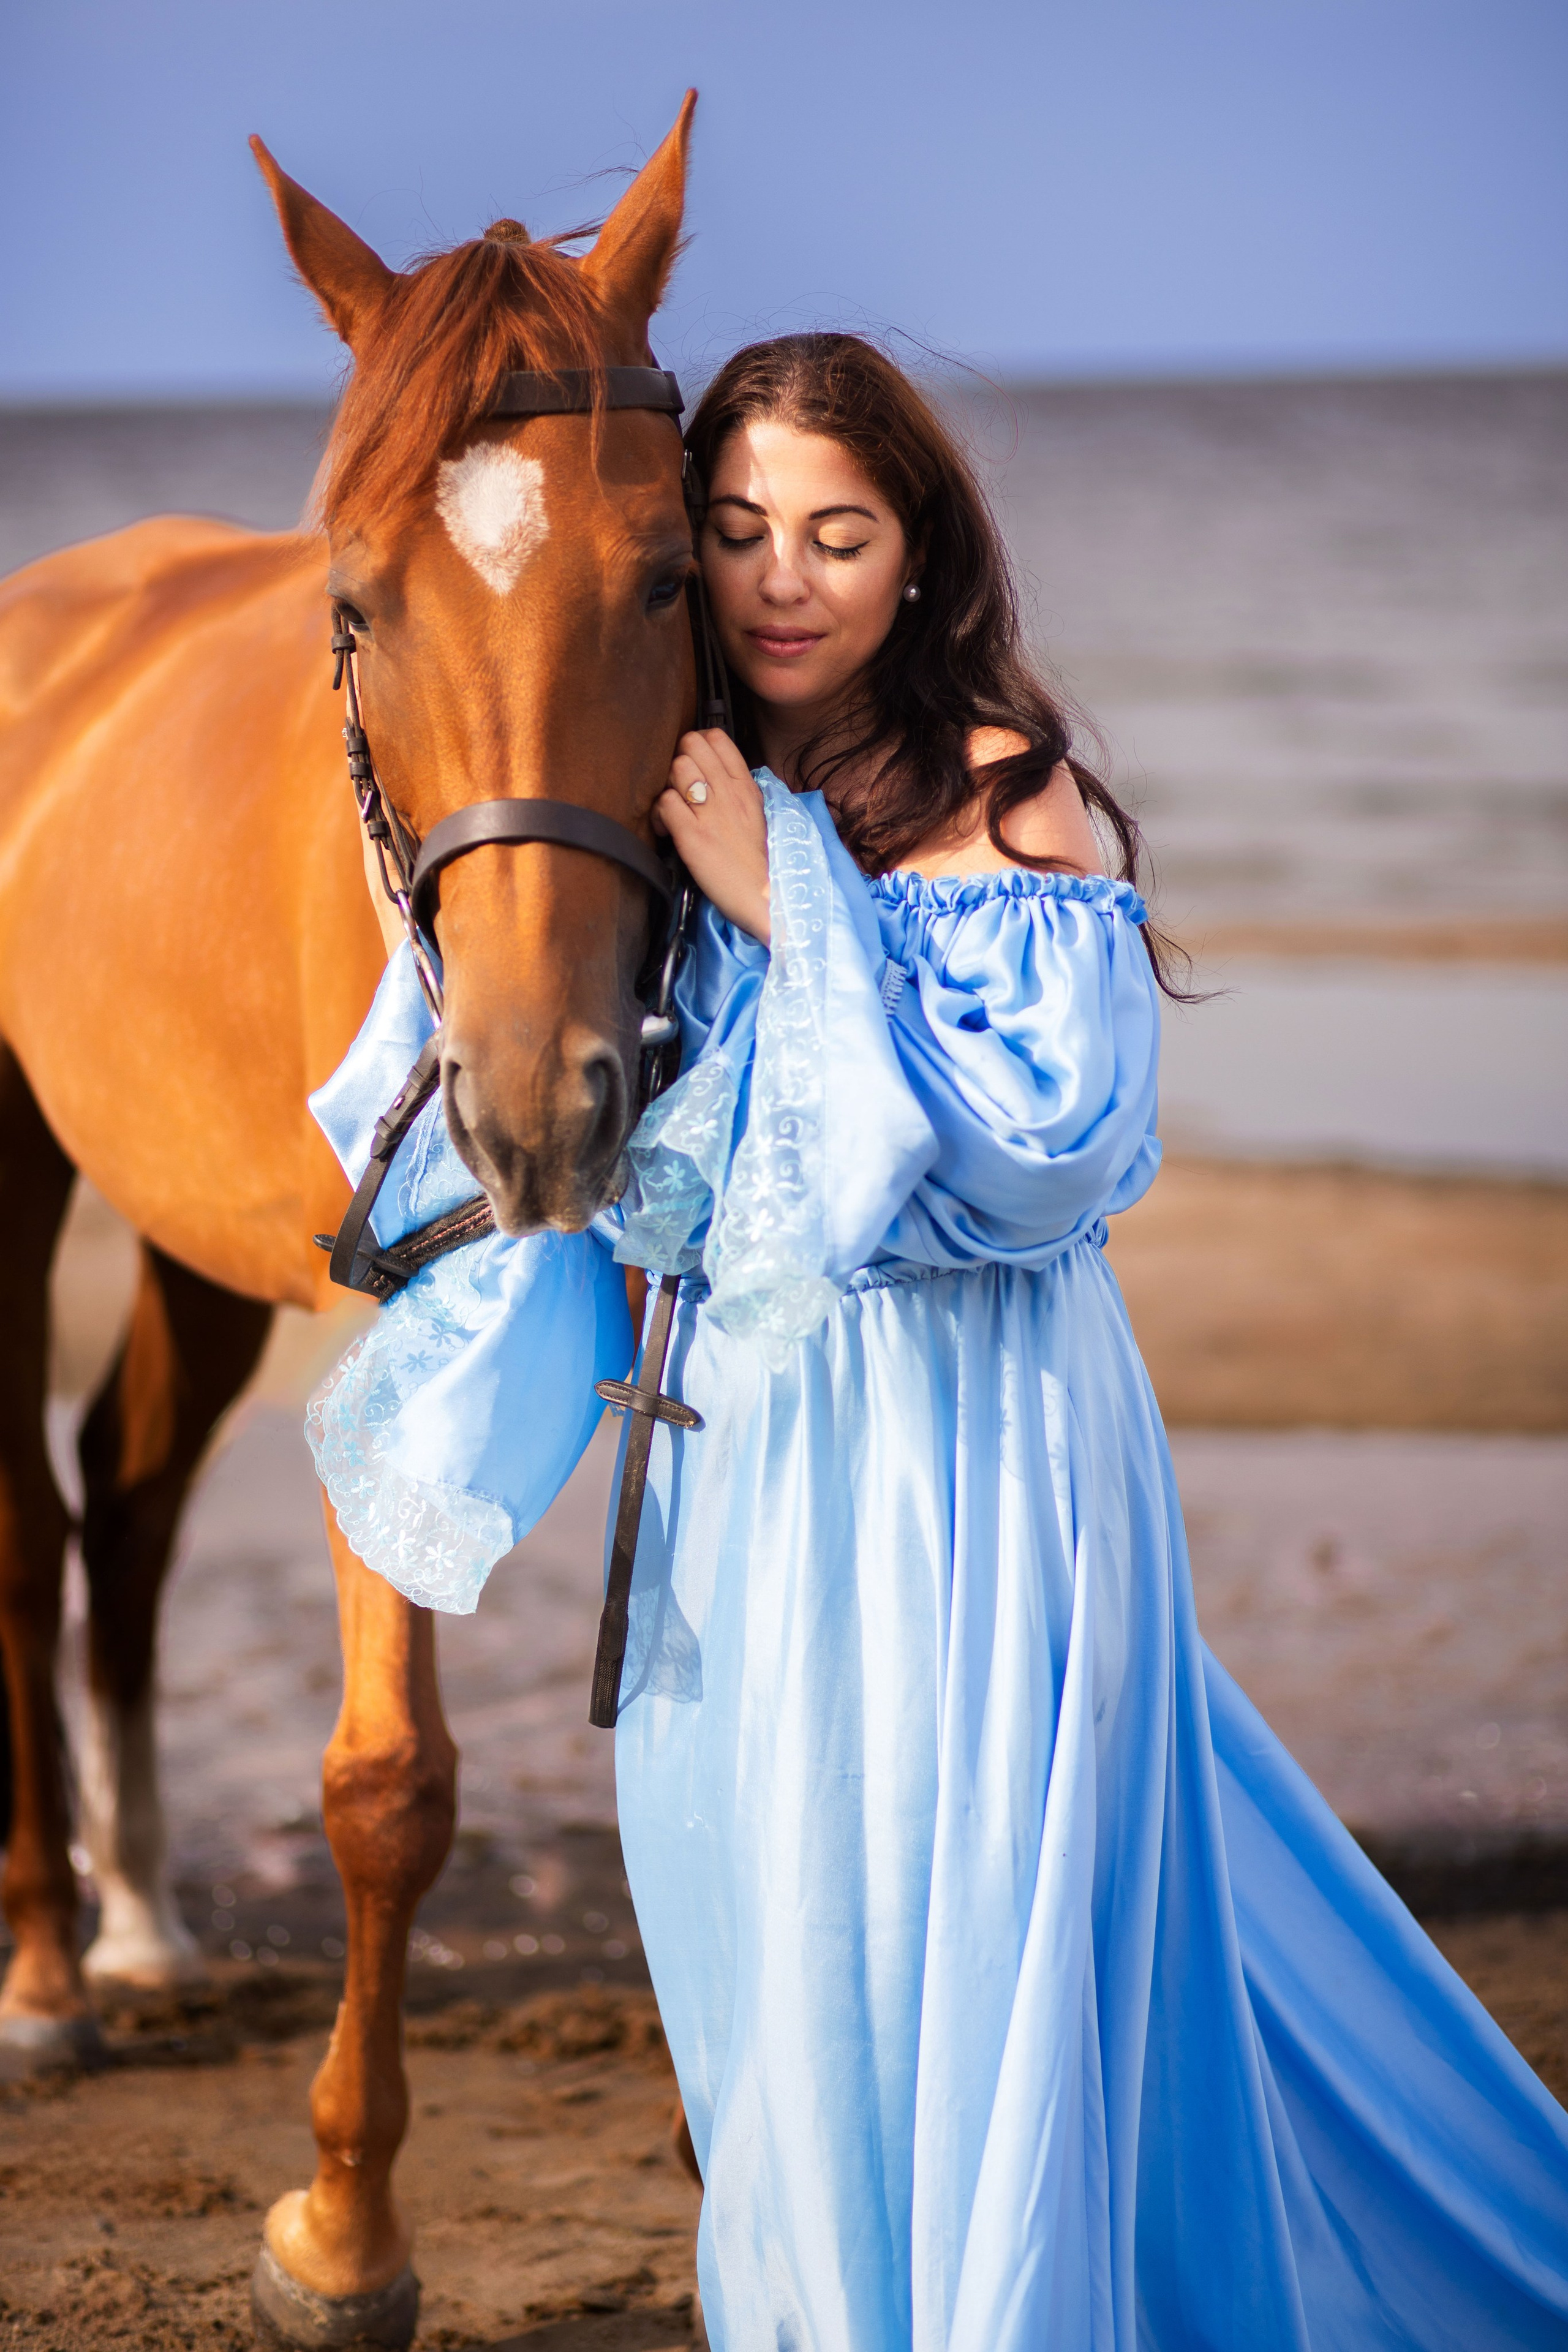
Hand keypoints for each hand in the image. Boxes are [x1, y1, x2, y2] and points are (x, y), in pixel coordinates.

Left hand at [654, 729, 771, 944]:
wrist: (766, 896)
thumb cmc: (756, 860)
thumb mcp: (754, 814)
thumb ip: (735, 789)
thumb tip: (712, 773)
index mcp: (745, 786)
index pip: (716, 737)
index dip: (696, 746)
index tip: (694, 767)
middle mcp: (729, 793)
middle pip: (690, 744)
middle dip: (678, 761)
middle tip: (680, 788)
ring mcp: (711, 813)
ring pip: (676, 767)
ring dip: (667, 786)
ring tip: (673, 810)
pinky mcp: (693, 837)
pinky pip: (665, 803)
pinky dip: (660, 815)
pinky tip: (669, 830)